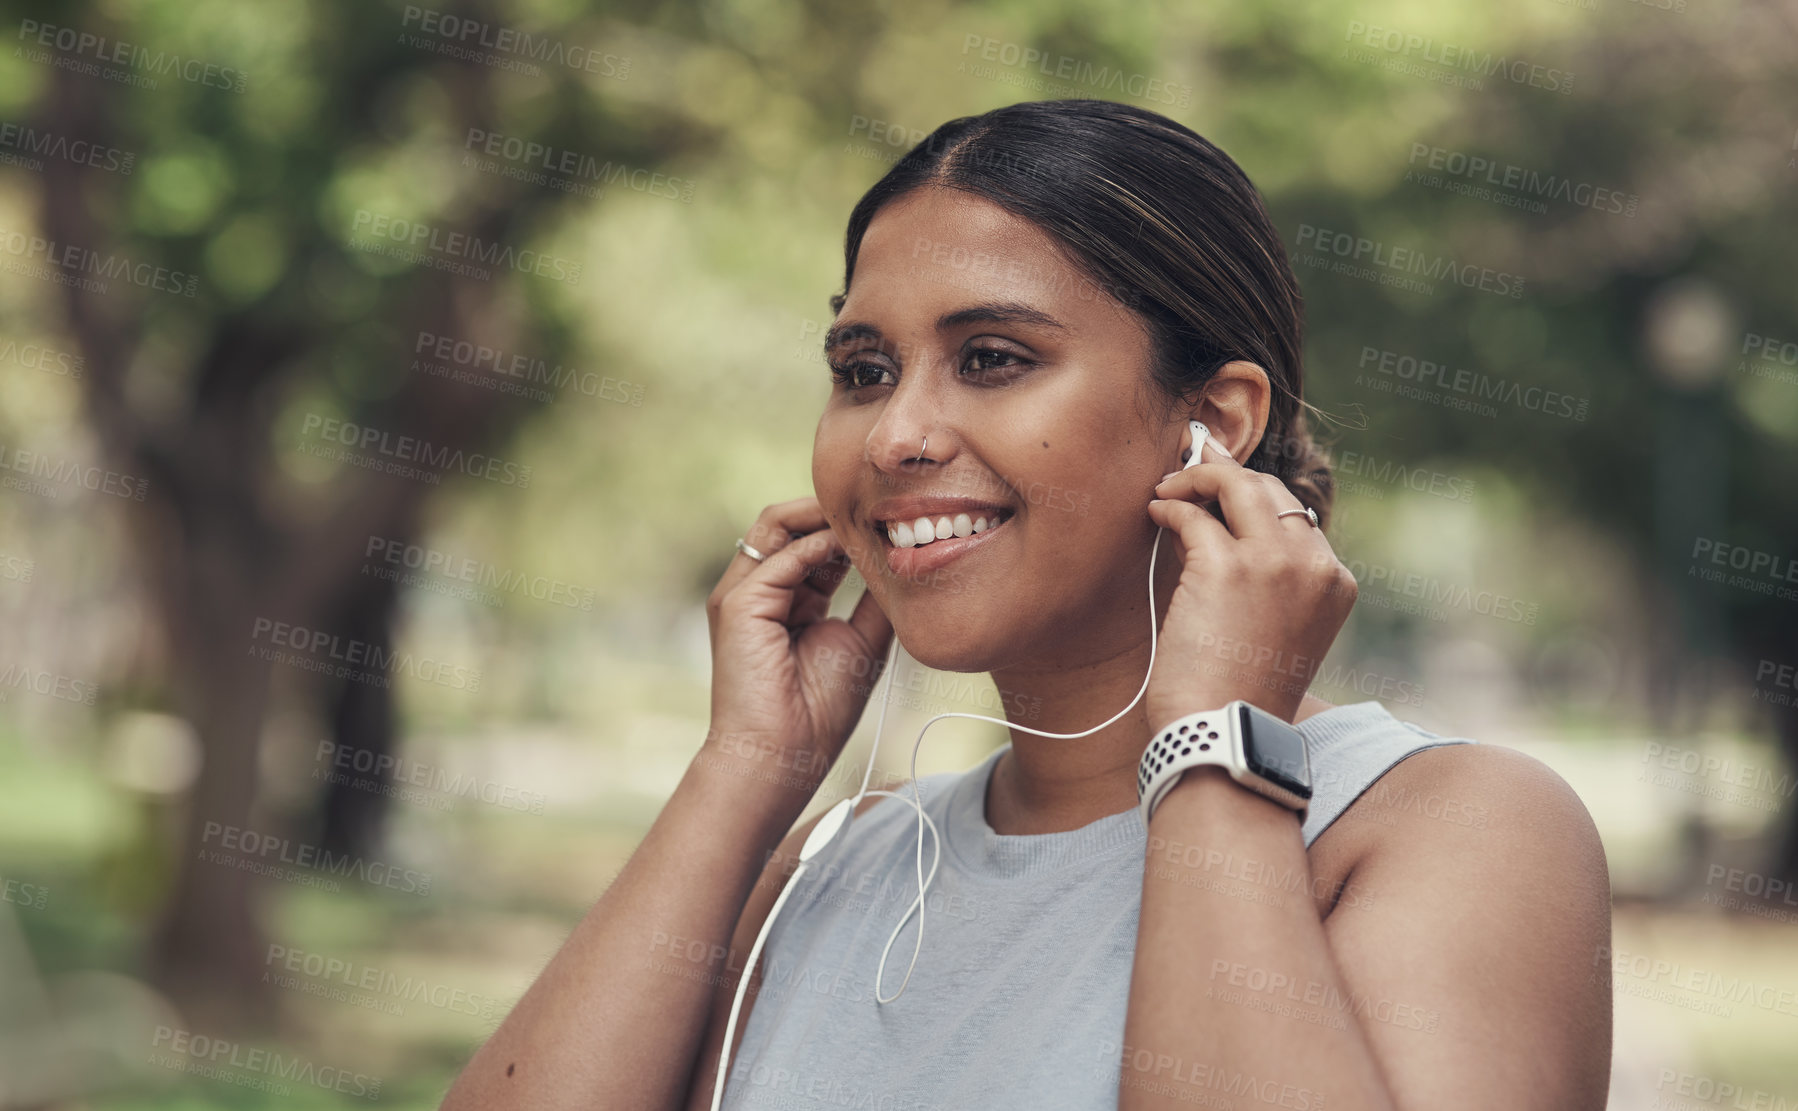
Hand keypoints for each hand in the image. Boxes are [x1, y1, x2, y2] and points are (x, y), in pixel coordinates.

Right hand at [705, 497, 893, 786]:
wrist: (784, 755)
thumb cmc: (819, 711)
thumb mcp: (862, 643)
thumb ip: (876, 602)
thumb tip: (906, 564)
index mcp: (789, 601)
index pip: (814, 543)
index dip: (849, 529)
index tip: (894, 522)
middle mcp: (762, 591)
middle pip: (790, 524)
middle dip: (833, 511)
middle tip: (881, 508)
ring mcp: (743, 594)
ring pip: (776, 524)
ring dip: (822, 515)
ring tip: (866, 518)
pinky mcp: (736, 603)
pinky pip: (779, 557)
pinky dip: (817, 545)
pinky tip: (849, 549)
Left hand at [1141, 451, 1356, 729]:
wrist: (1225, 735)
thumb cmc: (1240, 695)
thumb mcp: (1277, 631)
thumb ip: (1268, 582)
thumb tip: (1213, 527)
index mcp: (1335, 583)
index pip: (1296, 518)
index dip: (1252, 500)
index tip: (1221, 489)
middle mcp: (1314, 565)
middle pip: (1270, 490)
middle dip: (1226, 475)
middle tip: (1191, 470)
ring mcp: (1274, 562)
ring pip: (1237, 484)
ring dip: (1197, 477)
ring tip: (1167, 489)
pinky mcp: (1226, 567)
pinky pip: (1193, 514)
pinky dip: (1169, 507)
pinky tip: (1155, 513)